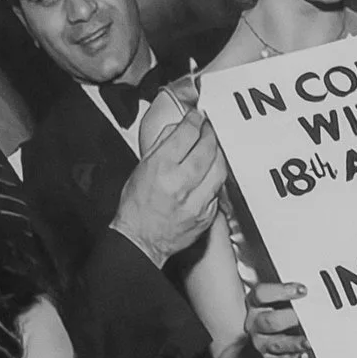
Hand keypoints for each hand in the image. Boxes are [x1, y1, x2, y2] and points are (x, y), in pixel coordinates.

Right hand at [112, 100, 227, 262]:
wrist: (141, 240)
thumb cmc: (137, 206)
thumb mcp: (142, 167)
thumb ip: (162, 144)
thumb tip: (178, 128)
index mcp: (161, 168)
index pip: (187, 134)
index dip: (195, 121)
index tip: (197, 117)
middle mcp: (180, 184)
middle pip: (206, 149)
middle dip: (209, 134)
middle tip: (208, 129)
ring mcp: (196, 202)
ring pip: (219, 169)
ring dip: (218, 154)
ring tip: (213, 147)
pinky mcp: (206, 215)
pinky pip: (218, 190)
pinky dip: (216, 177)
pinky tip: (211, 172)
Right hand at [245, 281, 310, 357]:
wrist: (279, 332)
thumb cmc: (283, 309)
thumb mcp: (283, 297)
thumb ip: (292, 294)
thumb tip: (311, 292)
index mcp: (255, 302)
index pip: (262, 294)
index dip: (282, 291)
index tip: (303, 290)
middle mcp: (254, 322)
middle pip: (269, 321)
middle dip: (291, 318)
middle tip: (309, 316)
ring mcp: (260, 341)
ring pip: (276, 343)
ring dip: (294, 343)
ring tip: (308, 342)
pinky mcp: (268, 357)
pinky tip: (304, 356)